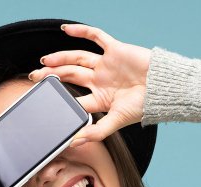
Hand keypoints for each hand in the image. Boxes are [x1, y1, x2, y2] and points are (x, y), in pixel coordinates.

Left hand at [29, 23, 151, 146]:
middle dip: (52, 76)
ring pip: (77, 58)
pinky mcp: (115, 50)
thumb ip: (96, 132)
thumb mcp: (117, 121)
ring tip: (44, 61)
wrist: (165, 89)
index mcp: (100, 99)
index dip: (59, 100)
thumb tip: (74, 142)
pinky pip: (96, 36)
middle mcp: (101, 80)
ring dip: (60, 58)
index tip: (42, 101)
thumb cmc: (145, 106)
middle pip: (70, 76)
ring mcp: (107, 65)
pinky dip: (81, 31)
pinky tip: (65, 30)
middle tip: (34, 77)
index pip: (74, 99)